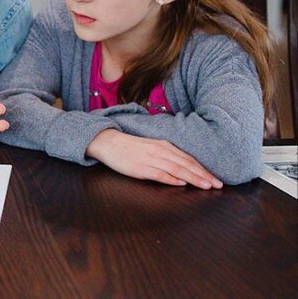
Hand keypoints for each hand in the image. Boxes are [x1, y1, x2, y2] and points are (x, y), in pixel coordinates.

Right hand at [86, 129, 223, 188]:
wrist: (108, 142)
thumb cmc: (130, 147)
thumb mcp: (151, 148)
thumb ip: (167, 157)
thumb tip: (182, 172)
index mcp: (164, 145)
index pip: (189, 159)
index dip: (204, 170)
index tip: (216, 179)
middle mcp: (160, 151)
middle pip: (186, 164)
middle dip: (204, 175)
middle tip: (219, 185)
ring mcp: (150, 159)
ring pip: (177, 169)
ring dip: (193, 178)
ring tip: (207, 186)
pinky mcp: (140, 168)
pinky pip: (160, 174)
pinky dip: (172, 179)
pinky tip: (182, 184)